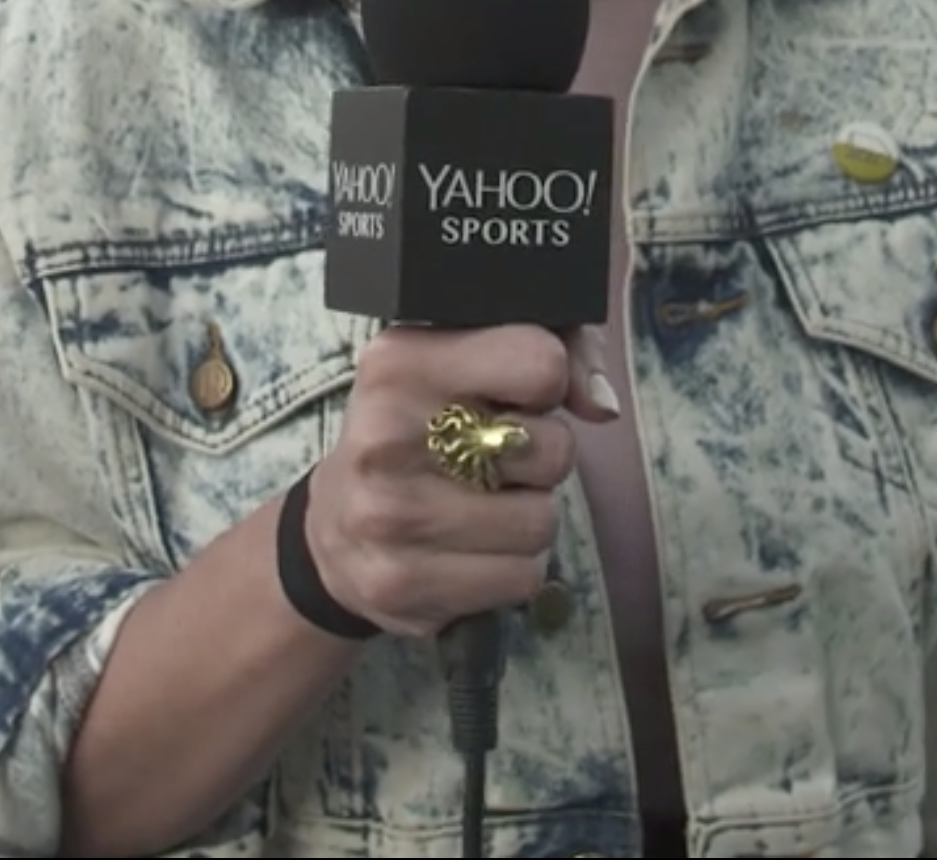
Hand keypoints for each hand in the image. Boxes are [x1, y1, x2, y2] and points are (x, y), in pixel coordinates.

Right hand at [300, 323, 620, 638]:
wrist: (333, 527)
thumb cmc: (419, 433)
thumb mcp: (465, 364)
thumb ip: (554, 352)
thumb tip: (602, 405)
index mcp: (398, 364)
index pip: (540, 362)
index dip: (547, 383)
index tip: (515, 397)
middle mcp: (384, 435)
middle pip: (552, 449)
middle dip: (541, 457)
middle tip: (496, 458)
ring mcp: (388, 516)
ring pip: (542, 521)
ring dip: (528, 517)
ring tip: (482, 505)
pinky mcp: (400, 584)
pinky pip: (521, 578)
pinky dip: (512, 567)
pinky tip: (471, 550)